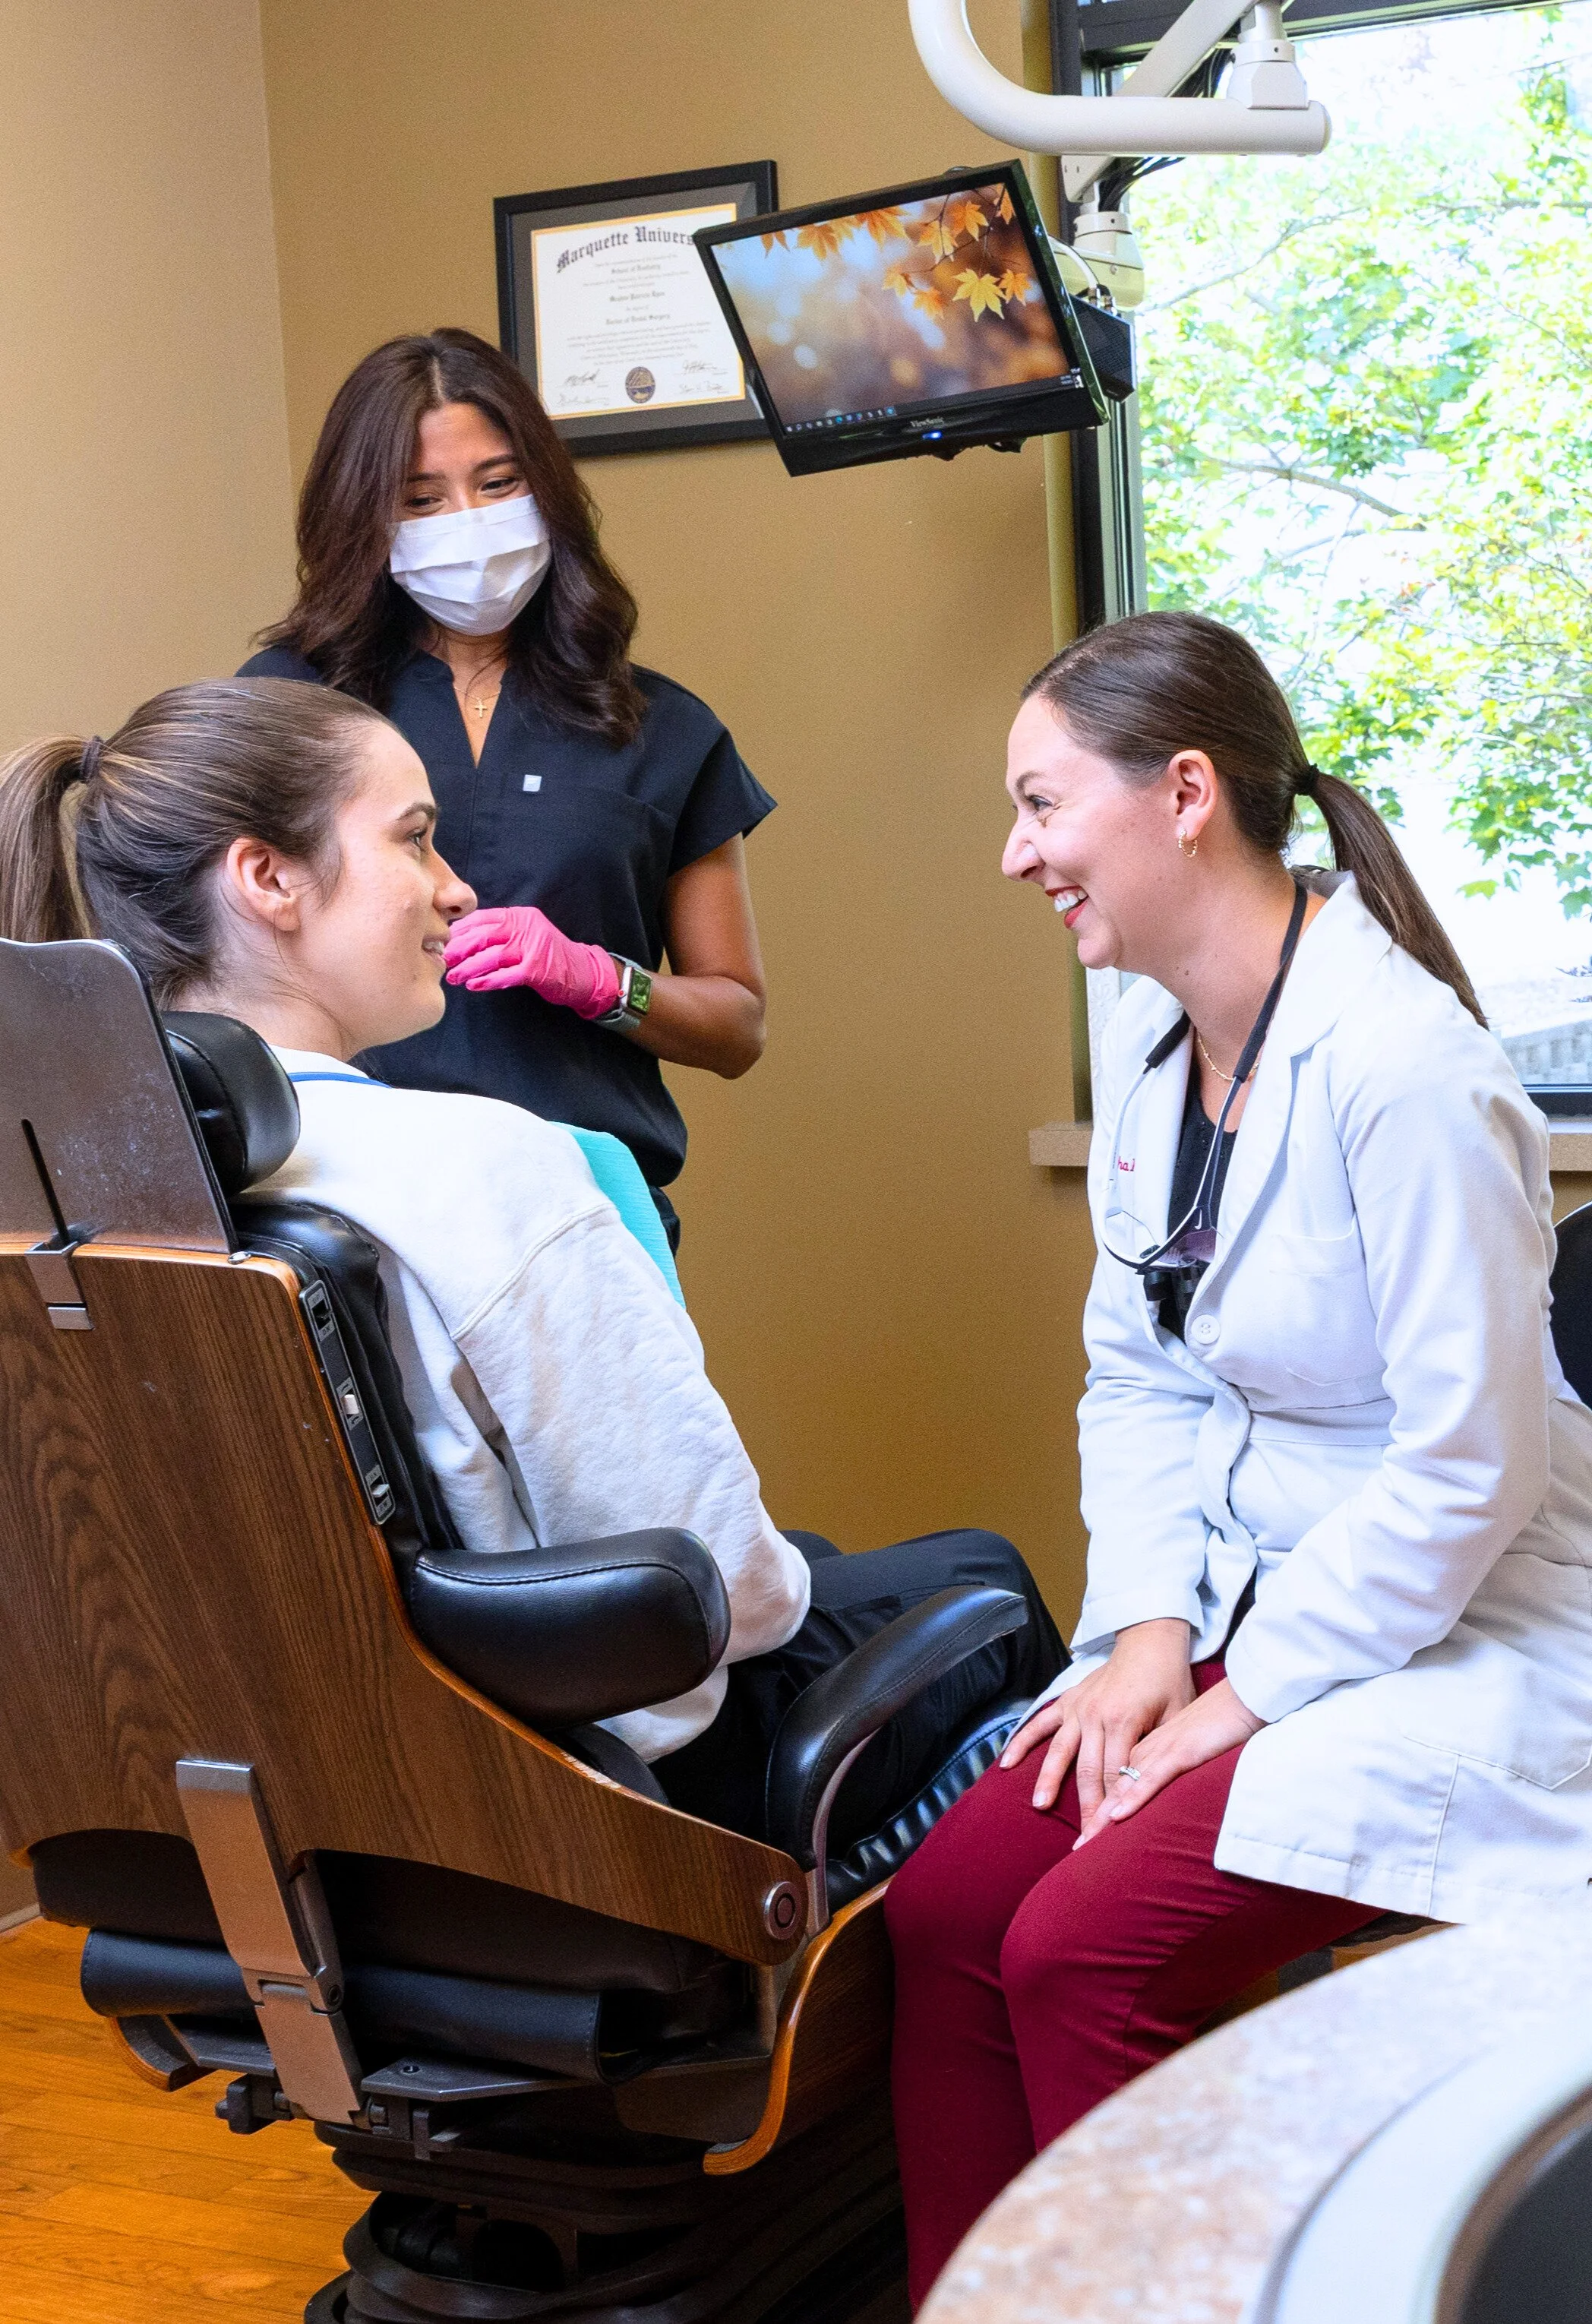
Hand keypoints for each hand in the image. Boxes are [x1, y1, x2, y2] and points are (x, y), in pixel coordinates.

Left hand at [444, 906, 620, 1019]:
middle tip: (444, 959)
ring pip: (491, 956)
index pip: (483, 918)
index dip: (461, 930)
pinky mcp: (537, 969)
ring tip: (455, 977)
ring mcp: (532, 948)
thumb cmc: (549, 956)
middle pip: (484, 935)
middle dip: (460, 948)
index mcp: (520, 916)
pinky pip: (505, 975)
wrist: (583, 972)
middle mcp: (526, 927)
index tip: (445, 941)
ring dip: (469, 968)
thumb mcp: (526, 934)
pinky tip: (474, 986)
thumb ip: (502, 932)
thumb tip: (464, 939)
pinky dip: (487, 981)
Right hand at [1000, 1618, 1195, 1823]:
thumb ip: (1161, 1750)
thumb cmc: (1169, 1681)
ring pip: (1060, 1751)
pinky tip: (1007, 1763)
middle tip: (1080, 1842)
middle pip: (1087, 1771)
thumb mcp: (1177, 1715)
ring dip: (1048, 1779)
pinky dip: (1023, 1741)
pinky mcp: (1068, 1700)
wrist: (1150, 1641)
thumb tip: (1152, 1789)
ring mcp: (1078, 1707)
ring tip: (1038, 1806)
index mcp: (1124, 1721)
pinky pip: (1041, 1723)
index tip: (1106, 1838)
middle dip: (1084, 1808)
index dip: (1111, 1809)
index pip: (1116, 1776)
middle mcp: (1095, 1715)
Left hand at [1074, 1678, 1263, 1847]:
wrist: (1239, 1698)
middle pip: (1106, 1786)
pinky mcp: (1179, 1751)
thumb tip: (1157, 1801)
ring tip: (1086, 1845)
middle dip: (1091, 1819)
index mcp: (1139, 1747)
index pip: (1109, 1783)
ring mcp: (1157, 1748)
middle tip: (1076, 1850)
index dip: (1095, 1811)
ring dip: (1103, 1816)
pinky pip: (1151, 1777)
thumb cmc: (1214, 1724)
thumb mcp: (1182, 1751)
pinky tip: (1117, 1816)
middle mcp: (1140, 1748)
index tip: (1082, 1838)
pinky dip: (1133, 1797)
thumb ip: (1164, 1772)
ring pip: (1122, 1785)